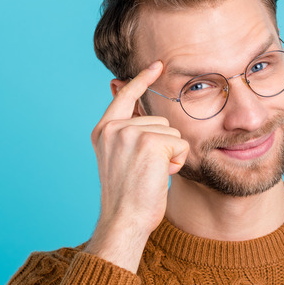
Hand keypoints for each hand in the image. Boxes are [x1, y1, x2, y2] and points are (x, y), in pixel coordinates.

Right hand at [85, 61, 189, 272]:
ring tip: (151, 175)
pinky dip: (177, 162)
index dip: (142, 79)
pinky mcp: (150, 142)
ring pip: (172, 133)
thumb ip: (130, 132)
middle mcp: (113, 128)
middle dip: (162, 146)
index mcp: (103, 131)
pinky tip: (160, 176)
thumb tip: (139, 107)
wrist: (124, 220)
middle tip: (146, 171)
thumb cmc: (128, 196)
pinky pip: (180, 144)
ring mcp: (130, 133)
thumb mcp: (122, 158)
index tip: (159, 64)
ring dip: (170, 156)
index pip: (125, 96)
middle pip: (159, 121)